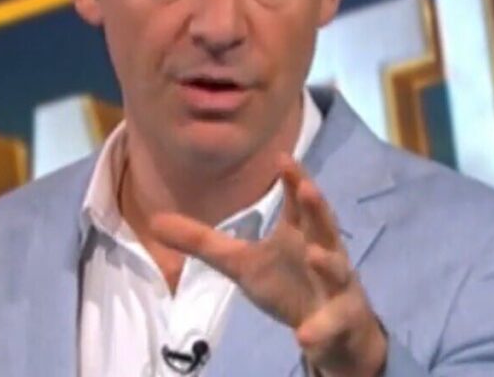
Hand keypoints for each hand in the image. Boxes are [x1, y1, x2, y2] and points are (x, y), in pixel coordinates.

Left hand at [150, 154, 386, 376]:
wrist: (330, 328)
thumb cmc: (288, 283)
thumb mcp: (241, 264)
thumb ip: (203, 243)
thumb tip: (155, 221)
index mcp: (300, 233)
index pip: (298, 201)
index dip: (293, 179)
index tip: (281, 157)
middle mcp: (324, 251)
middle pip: (324, 225)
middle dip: (317, 207)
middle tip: (307, 188)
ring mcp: (336, 286)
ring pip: (337, 270)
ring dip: (327, 262)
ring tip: (313, 255)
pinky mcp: (339, 320)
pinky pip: (330, 326)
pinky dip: (319, 331)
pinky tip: (303, 337)